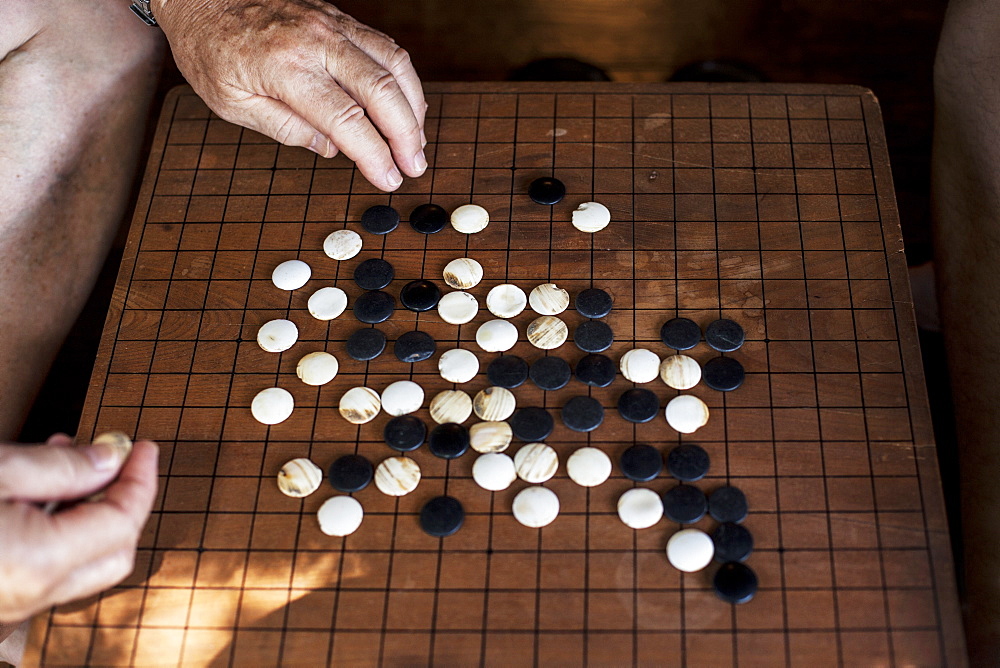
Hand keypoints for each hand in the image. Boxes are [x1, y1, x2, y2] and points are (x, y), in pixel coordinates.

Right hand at [0, 435, 158, 622]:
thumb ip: (63, 468)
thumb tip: (110, 460)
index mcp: (40, 563)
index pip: (123, 522)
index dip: (140, 481)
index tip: (143, 451)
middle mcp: (32, 594)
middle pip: (115, 552)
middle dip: (123, 502)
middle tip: (114, 460)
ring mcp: (14, 604)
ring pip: (82, 563)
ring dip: (87, 514)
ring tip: (66, 464)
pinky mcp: (0, 599)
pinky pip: (48, 570)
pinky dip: (58, 533)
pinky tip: (39, 495)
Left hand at [153, 0, 426, 190]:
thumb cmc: (211, 49)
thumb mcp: (232, 104)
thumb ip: (286, 129)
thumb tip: (333, 148)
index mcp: (286, 68)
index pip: (347, 119)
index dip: (374, 154)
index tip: (388, 179)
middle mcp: (316, 41)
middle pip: (382, 91)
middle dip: (406, 136)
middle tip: (414, 167)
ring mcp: (332, 24)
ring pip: (394, 64)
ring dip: (414, 107)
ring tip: (416, 141)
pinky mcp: (339, 18)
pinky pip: (386, 47)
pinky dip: (404, 80)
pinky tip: (406, 105)